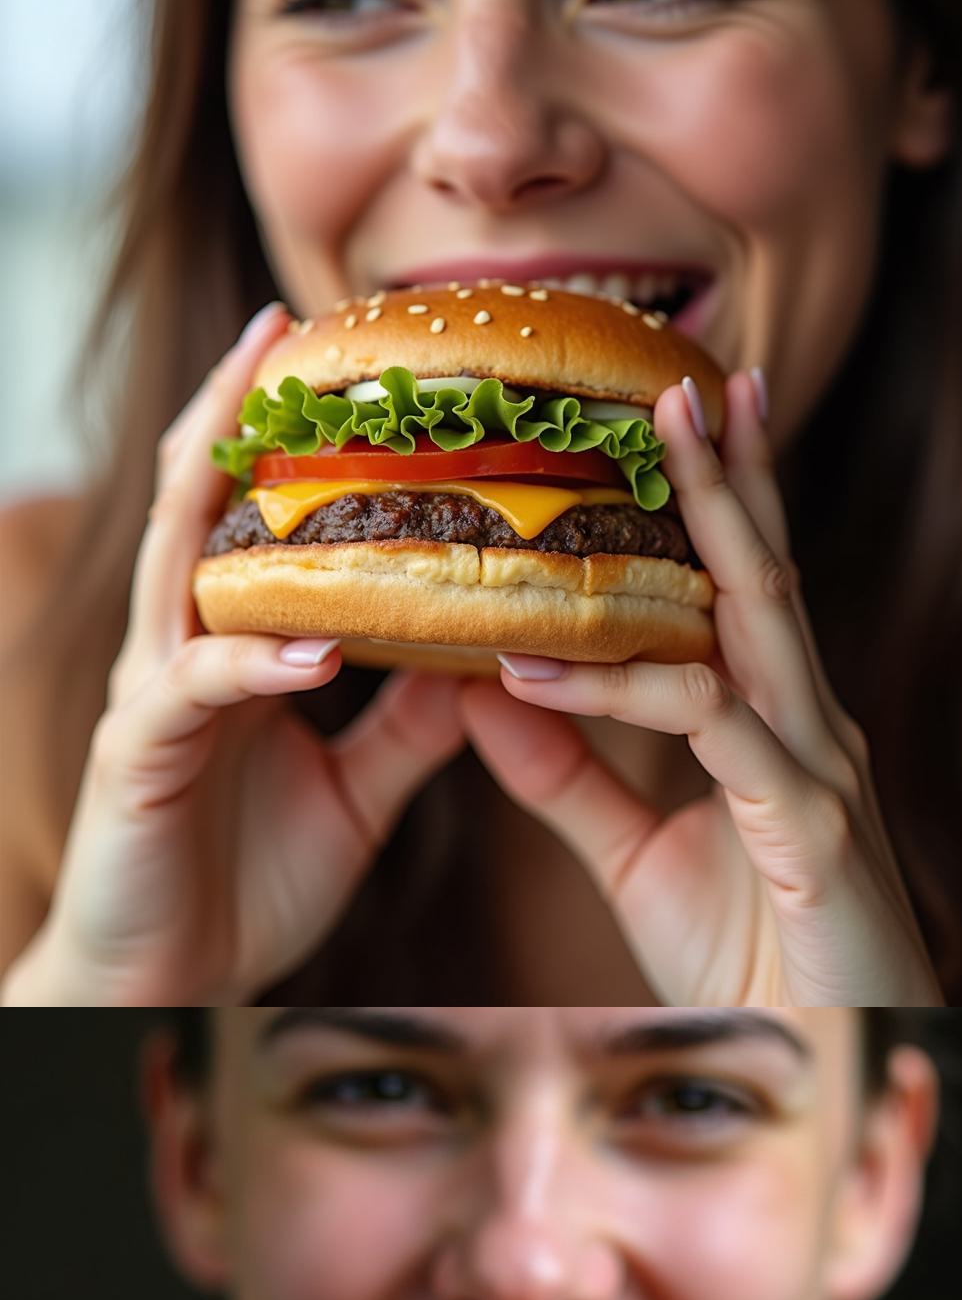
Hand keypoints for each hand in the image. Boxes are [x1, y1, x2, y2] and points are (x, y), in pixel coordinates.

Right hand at [1, 302, 465, 1005]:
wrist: (171, 978)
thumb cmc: (250, 878)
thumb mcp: (360, 792)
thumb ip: (412, 726)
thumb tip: (484, 662)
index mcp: (239, 648)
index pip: (262, 518)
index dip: (296, 440)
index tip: (354, 359)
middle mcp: (186, 650)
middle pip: (203, 505)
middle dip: (238, 411)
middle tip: (288, 321)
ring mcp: (156, 697)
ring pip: (179, 569)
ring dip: (221, 492)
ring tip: (273, 425)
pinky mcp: (140, 758)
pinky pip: (198, 694)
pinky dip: (256, 665)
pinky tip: (312, 646)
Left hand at [459, 370, 938, 1005]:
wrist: (834, 1050)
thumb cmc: (754, 959)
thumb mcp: (636, 858)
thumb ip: (570, 776)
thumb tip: (486, 691)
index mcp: (776, 727)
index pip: (743, 593)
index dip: (720, 502)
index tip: (678, 415)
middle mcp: (808, 727)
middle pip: (766, 573)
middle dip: (733, 469)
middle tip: (690, 372)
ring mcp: (816, 766)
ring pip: (760, 619)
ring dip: (713, 518)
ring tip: (660, 434)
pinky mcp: (809, 823)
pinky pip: (710, 726)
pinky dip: (626, 686)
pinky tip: (543, 661)